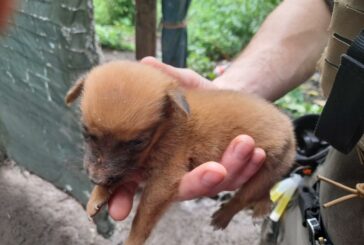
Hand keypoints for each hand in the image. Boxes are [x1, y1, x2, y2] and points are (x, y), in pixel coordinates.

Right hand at [107, 58, 265, 220]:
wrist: (232, 100)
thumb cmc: (201, 96)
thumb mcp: (185, 84)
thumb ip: (167, 77)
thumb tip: (145, 63)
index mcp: (158, 156)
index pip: (137, 183)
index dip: (125, 196)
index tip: (121, 208)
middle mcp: (179, 170)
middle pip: (182, 189)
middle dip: (199, 183)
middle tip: (215, 169)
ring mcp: (204, 176)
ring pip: (215, 186)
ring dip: (234, 169)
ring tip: (247, 146)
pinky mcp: (227, 175)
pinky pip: (238, 181)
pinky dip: (249, 168)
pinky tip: (258, 153)